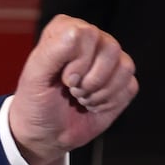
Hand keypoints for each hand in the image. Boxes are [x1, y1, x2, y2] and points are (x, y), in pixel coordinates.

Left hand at [8, 15, 136, 164]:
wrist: (46, 134)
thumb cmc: (35, 103)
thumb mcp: (34, 77)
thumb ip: (51, 51)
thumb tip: (78, 33)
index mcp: (66, 30)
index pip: (87, 33)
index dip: (77, 61)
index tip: (62, 77)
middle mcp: (91, 40)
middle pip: (110, 48)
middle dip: (90, 79)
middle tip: (72, 89)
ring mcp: (109, 60)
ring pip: (125, 66)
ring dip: (99, 92)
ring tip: (80, 97)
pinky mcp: (122, 82)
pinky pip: (130, 85)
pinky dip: (109, 102)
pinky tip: (93, 104)